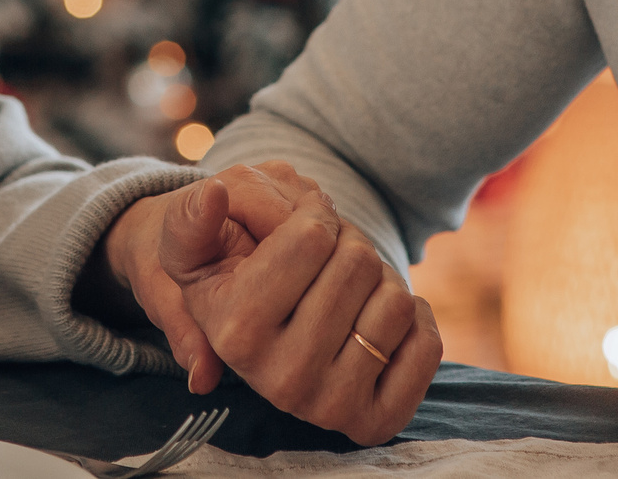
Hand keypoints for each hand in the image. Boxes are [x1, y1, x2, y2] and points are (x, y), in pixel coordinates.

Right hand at [101, 163, 441, 444]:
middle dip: (349, 241)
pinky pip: (426, 343)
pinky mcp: (376, 421)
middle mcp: (282, 379)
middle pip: (358, 262)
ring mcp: (331, 406)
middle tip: (328, 258)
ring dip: (380, 278)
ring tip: (349, 290)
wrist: (262, 347)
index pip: (312, 236)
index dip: (314, 213)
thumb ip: (191, 218)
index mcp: (236, 332)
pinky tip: (377, 318)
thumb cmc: (228, 278)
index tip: (302, 223)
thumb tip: (213, 196)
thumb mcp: (191, 248)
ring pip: (396, 300)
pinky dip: (415, 317)